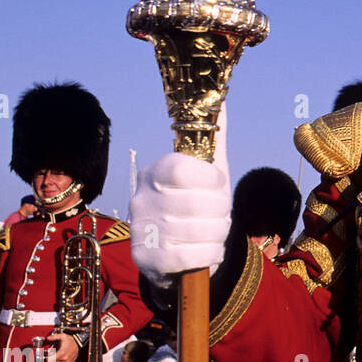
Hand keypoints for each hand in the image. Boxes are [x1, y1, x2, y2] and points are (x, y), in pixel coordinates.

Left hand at [46, 333, 79, 361]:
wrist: (78, 344)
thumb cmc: (70, 341)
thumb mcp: (63, 336)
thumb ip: (55, 337)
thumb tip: (48, 338)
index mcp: (62, 352)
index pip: (50, 359)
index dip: (47, 357)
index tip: (46, 354)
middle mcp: (64, 358)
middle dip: (49, 359)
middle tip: (49, 355)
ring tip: (53, 358)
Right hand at [130, 103, 232, 286]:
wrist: (175, 257)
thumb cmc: (196, 207)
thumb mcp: (207, 172)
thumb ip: (213, 139)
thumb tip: (220, 100)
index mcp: (154, 173)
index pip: (183, 170)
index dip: (211, 180)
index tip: (218, 186)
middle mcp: (141, 200)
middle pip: (197, 203)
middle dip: (220, 211)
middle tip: (218, 214)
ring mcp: (142, 231)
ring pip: (200, 231)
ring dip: (217, 234)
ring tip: (212, 232)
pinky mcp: (148, 261)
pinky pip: (195, 257)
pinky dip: (211, 255)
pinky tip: (206, 251)